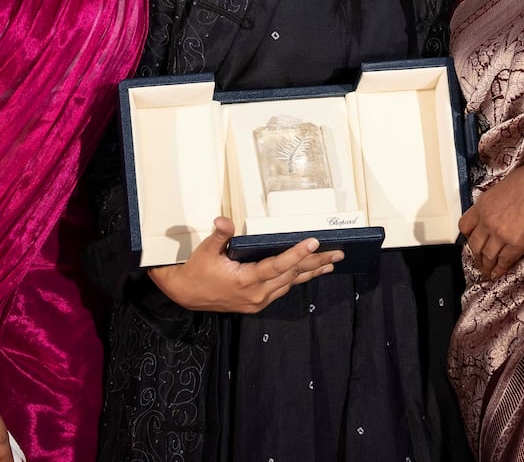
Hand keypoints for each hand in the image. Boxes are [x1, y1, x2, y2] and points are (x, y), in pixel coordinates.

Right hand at [149, 217, 341, 312]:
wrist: (185, 295)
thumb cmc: (196, 271)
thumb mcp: (205, 251)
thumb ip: (219, 235)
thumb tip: (223, 220)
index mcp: (246, 280)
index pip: (278, 265)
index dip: (297, 253)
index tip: (314, 242)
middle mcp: (256, 293)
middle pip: (292, 275)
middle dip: (316, 263)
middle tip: (338, 253)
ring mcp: (257, 301)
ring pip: (290, 284)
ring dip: (311, 273)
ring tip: (331, 263)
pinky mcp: (256, 303)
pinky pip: (282, 290)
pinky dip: (296, 280)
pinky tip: (308, 273)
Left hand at [459, 156, 523, 278]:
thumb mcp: (502, 187)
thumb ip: (494, 204)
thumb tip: (495, 213)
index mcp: (483, 205)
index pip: (465, 226)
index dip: (469, 236)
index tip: (473, 241)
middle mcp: (488, 221)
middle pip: (475, 245)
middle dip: (477, 256)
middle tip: (480, 263)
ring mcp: (501, 234)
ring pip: (488, 256)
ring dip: (487, 267)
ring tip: (489, 272)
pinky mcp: (518, 244)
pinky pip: (505, 261)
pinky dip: (501, 269)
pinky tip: (501, 272)